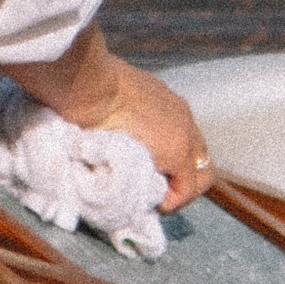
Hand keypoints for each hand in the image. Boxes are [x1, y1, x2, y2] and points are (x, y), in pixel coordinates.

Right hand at [5, 29, 213, 210]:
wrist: (86, 81)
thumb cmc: (82, 86)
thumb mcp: (106, 99)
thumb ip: (115, 114)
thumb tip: (97, 129)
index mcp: (162, 100)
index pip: (182, 136)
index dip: (172, 161)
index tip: (150, 174)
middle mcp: (180, 114)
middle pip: (199, 155)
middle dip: (182, 178)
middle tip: (156, 191)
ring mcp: (183, 131)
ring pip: (202, 173)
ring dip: (179, 190)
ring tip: (154, 200)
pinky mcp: (177, 150)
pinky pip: (186, 188)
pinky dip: (173, 200)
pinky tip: (153, 203)